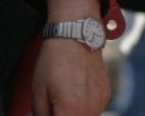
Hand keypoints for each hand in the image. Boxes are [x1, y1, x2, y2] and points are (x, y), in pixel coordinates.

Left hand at [35, 0, 108, 115]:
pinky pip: (95, 109)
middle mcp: (90, 108)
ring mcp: (101, 101)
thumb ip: (41, 114)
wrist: (76, 36)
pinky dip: (84, 108)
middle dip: (63, 115)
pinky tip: (75, 95)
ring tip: (63, 102)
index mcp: (70, 110)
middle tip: (53, 107)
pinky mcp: (106, 93)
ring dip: (74, 115)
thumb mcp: (38, 92)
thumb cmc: (54, 61)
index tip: (48, 112)